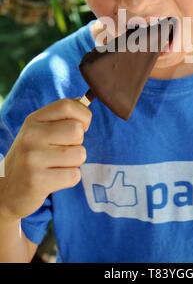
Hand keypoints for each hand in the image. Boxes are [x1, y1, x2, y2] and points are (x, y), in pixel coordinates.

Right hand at [0, 99, 91, 221]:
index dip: (83, 115)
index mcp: (33, 120)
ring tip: (55, 166)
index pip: (67, 105)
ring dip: (74, 163)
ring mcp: (33, 158)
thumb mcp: (40, 131)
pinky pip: (74, 175)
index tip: (82, 126)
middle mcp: (31, 136)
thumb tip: (85, 102)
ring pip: (79, 154)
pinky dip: (69, 179)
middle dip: (77, 143)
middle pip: (77, 131)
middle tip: (62, 151)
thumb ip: (61, 117)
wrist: (6, 190)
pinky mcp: (37, 181)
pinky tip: (53, 179)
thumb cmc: (32, 156)